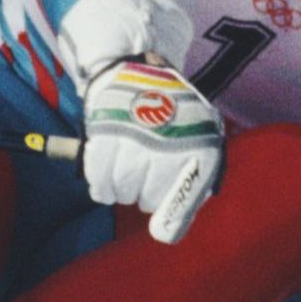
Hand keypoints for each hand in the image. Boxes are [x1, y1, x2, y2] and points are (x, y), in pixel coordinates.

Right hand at [80, 59, 222, 242]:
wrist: (135, 68)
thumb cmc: (173, 114)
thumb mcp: (201, 136)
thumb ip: (197, 178)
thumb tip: (176, 225)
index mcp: (200, 145)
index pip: (187, 196)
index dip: (173, 220)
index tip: (163, 232)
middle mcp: (169, 143)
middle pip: (149, 200)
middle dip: (145, 195)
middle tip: (145, 176)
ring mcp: (136, 138)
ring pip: (122, 193)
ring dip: (122, 190)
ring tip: (126, 172)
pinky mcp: (105, 134)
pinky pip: (99, 182)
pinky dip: (101, 186)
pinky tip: (106, 179)